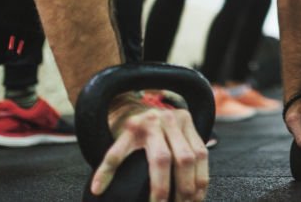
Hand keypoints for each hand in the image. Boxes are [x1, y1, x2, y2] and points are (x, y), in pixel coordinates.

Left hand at [91, 98, 207, 200]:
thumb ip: (108, 166)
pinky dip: (202, 176)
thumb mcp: (116, 144)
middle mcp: (166, 121)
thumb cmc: (127, 133)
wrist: (138, 108)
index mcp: (145, 126)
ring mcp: (181, 120)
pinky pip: (203, 153)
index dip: (161, 186)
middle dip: (182, 188)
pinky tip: (198, 193)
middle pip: (183, 159)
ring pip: (197, 156)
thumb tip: (97, 190)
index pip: (160, 160)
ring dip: (196, 184)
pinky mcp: (192, 124)